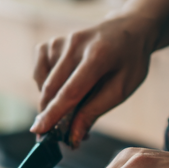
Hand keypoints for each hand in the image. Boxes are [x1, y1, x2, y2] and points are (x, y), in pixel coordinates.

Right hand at [32, 14, 158, 145]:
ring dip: (51, 101)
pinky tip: (62, 84)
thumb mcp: (121, 89)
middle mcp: (76, 45)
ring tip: (71, 103)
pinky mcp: (52, 43)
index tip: (39, 131)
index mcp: (98, 56)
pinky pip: (40, 71)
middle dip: (49, 115)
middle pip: (52, 88)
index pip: (70, 91)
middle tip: (56, 133)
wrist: (129, 30)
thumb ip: (94, 112)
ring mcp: (62, 41)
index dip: (54, 114)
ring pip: (43, 83)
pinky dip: (46, 84)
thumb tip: (73, 137)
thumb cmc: (128, 62)